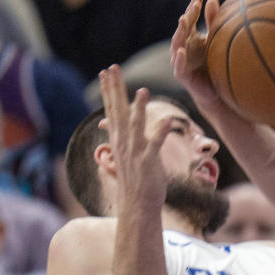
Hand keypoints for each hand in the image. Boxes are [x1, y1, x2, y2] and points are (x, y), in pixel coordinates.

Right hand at [99, 65, 171, 214]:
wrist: (137, 207)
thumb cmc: (135, 183)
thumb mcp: (126, 157)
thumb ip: (122, 141)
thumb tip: (115, 131)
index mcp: (118, 141)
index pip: (111, 110)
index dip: (109, 91)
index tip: (106, 73)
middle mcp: (123, 143)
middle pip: (118, 111)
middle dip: (115, 89)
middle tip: (112, 68)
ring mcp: (135, 152)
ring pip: (136, 125)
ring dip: (139, 107)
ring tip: (143, 89)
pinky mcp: (149, 161)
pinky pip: (156, 143)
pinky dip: (161, 131)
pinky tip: (168, 119)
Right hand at [170, 0, 227, 114]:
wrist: (216, 92)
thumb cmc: (214, 65)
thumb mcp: (216, 41)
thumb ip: (213, 22)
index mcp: (191, 36)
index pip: (191, 16)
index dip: (195, 3)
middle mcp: (183, 46)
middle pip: (183, 27)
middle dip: (188, 15)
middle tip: (195, 4)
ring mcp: (181, 60)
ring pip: (177, 43)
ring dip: (180, 31)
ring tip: (185, 20)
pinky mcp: (182, 75)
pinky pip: (179, 66)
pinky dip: (180, 58)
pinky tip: (183, 50)